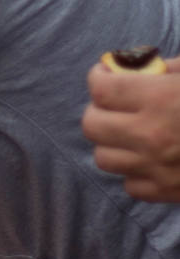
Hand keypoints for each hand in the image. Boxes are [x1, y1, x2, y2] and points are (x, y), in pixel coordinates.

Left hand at [82, 57, 179, 202]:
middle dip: (99, 110)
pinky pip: (129, 184)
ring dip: (112, 143)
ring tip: (130, 133)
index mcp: (160, 100)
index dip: (99, 78)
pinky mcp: (166, 193)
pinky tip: (150, 159)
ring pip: (102, 158)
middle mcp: (152, 136)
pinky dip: (134, 172)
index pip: (101, 90)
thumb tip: (131, 66)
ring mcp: (157, 168)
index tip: (106, 75)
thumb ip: (164, 68)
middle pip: (91, 124)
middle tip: (115, 105)